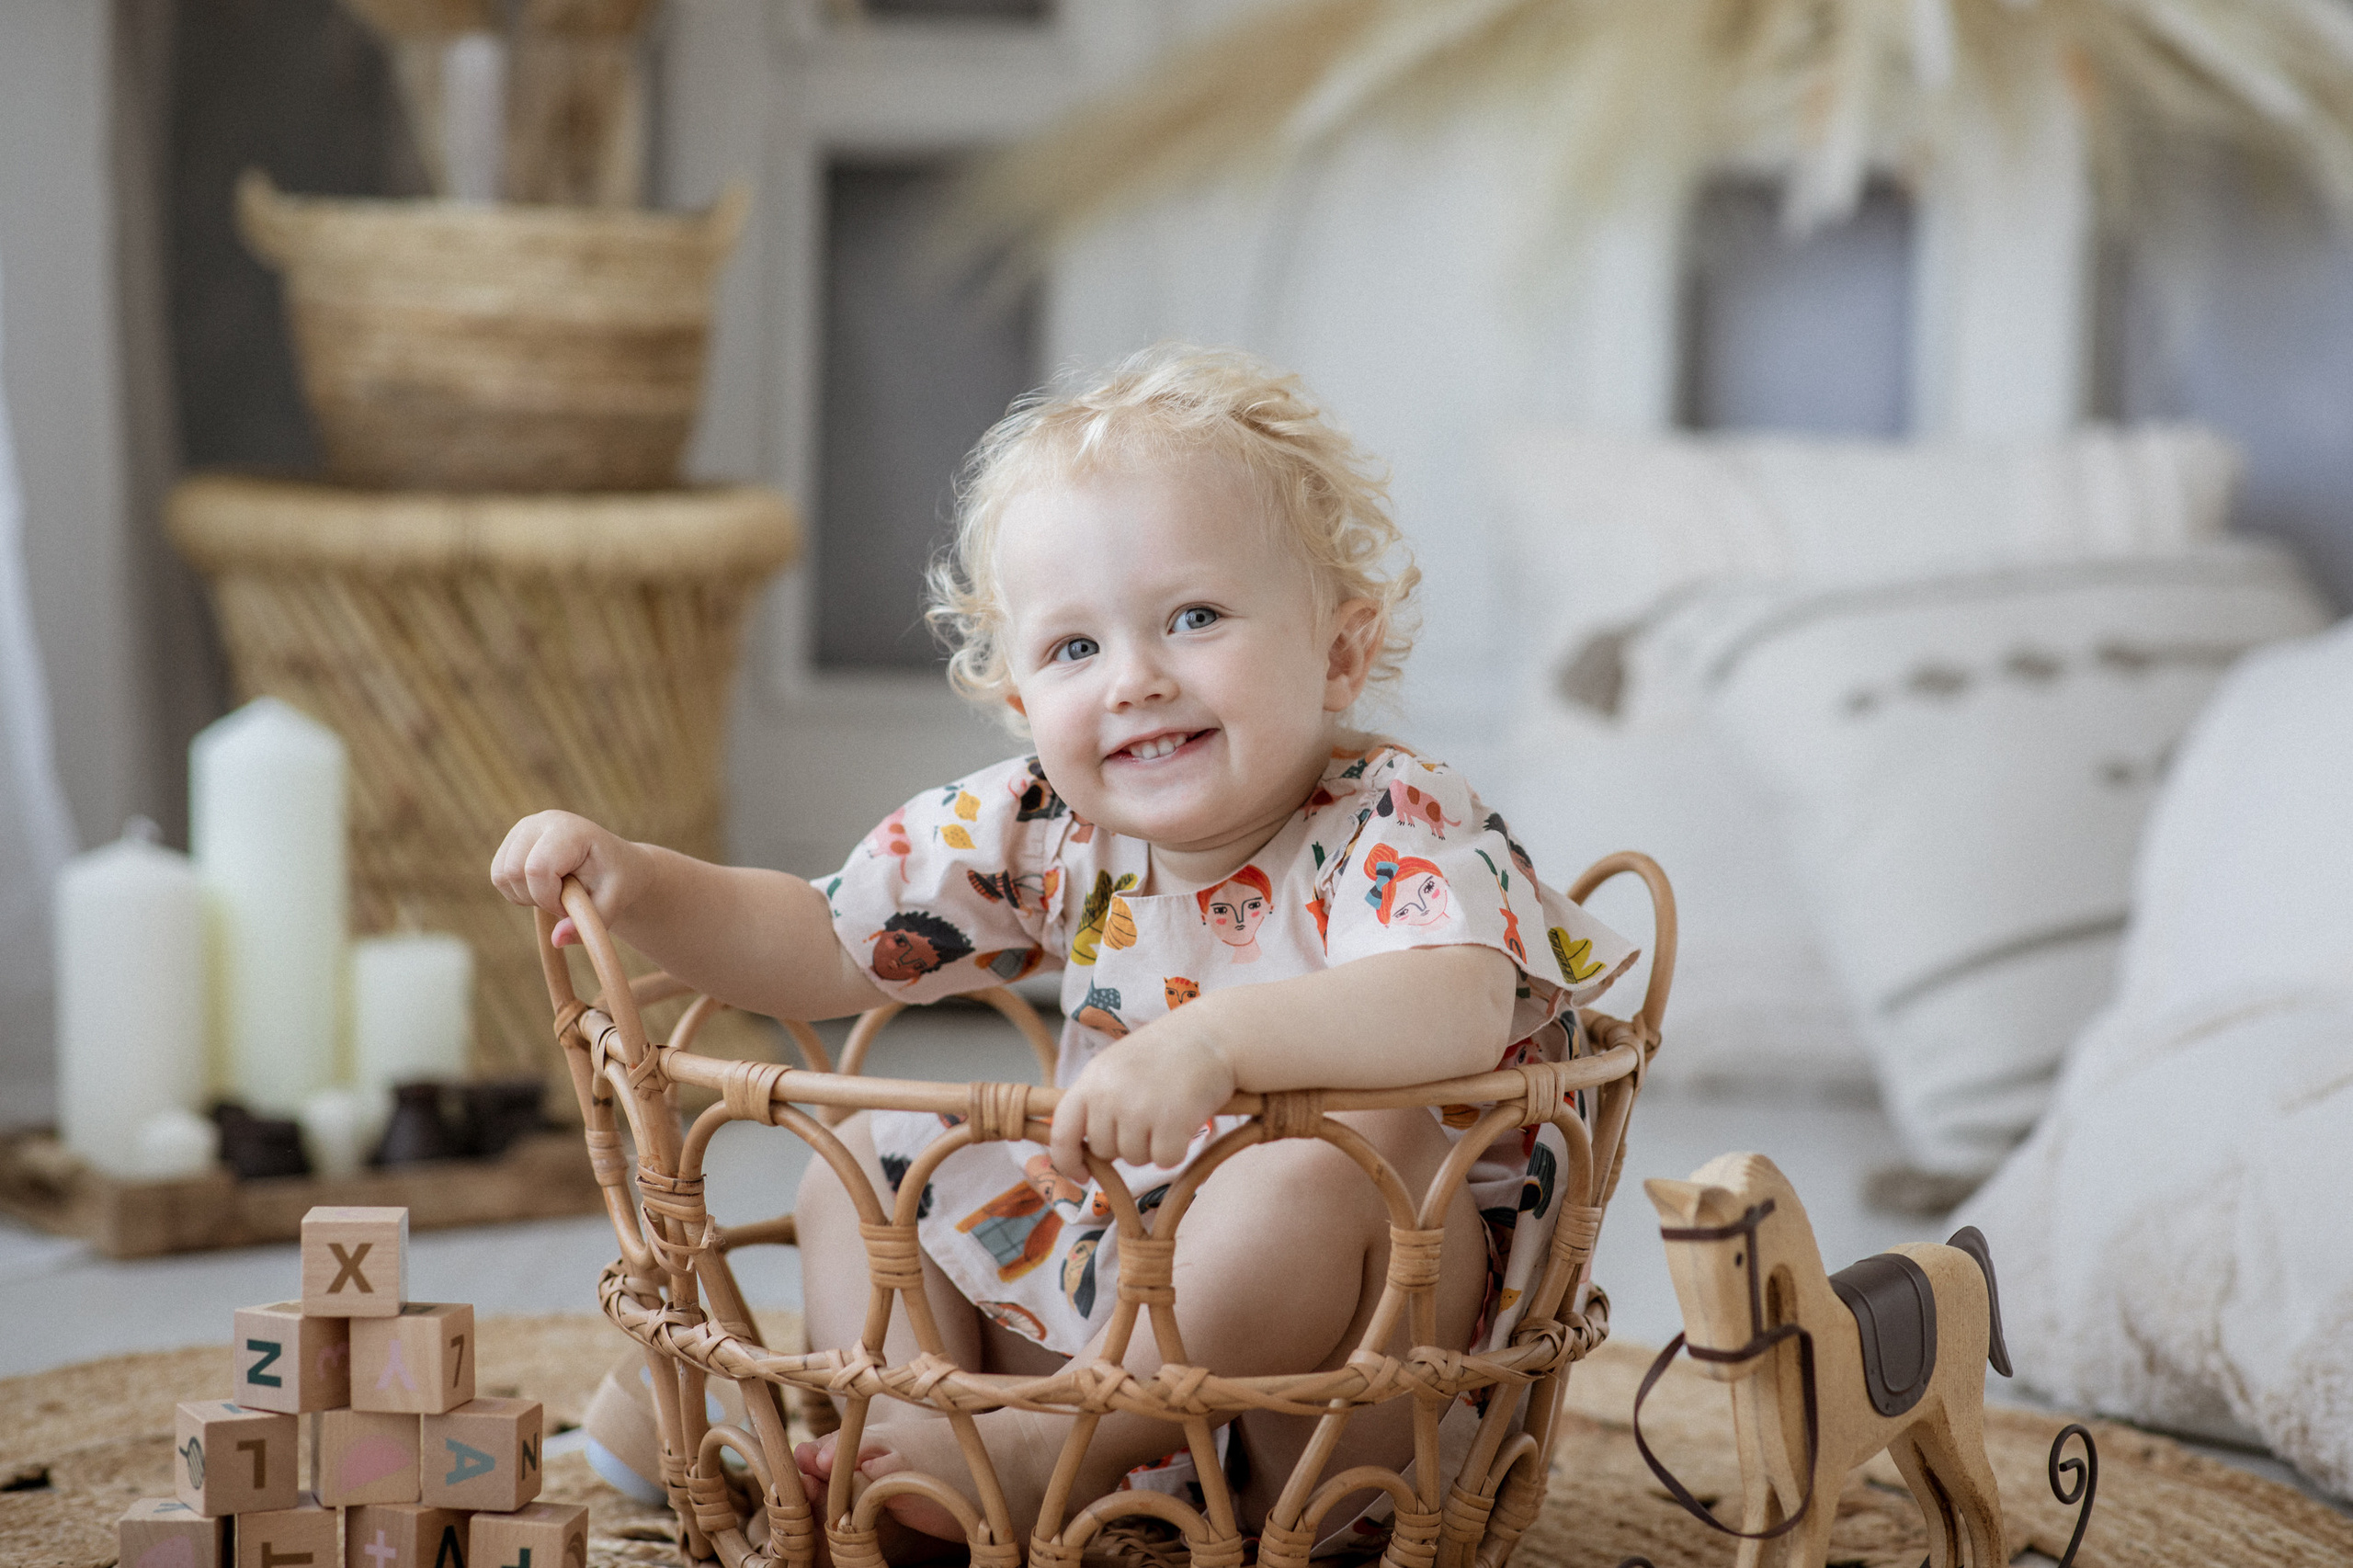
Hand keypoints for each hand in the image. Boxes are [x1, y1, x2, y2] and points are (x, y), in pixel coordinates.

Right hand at [488, 810, 648, 946]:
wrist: (614, 864)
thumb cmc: (615, 881)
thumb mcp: (611, 904)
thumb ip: (588, 923)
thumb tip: (557, 939)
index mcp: (571, 830)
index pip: (538, 868)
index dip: (548, 897)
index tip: (569, 906)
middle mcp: (541, 822)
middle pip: (514, 871)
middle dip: (536, 898)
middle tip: (563, 902)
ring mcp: (523, 829)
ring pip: (501, 875)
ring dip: (525, 896)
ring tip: (555, 893)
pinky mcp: (512, 841)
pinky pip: (498, 876)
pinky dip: (516, 892)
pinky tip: (541, 888)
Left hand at [1048, 1016, 1235, 1181]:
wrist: (1214, 1035)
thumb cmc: (1167, 1053)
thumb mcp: (1118, 1066)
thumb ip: (1097, 1101)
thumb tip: (1082, 1150)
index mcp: (1092, 1078)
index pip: (1063, 1132)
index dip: (1067, 1160)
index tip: (1081, 1174)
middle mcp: (1110, 1095)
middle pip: (1104, 1150)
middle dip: (1125, 1144)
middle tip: (1149, 1114)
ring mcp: (1139, 1109)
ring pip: (1134, 1159)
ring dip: (1153, 1146)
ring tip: (1169, 1111)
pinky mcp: (1171, 1123)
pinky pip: (1165, 1160)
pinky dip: (1177, 1150)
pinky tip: (1185, 1122)